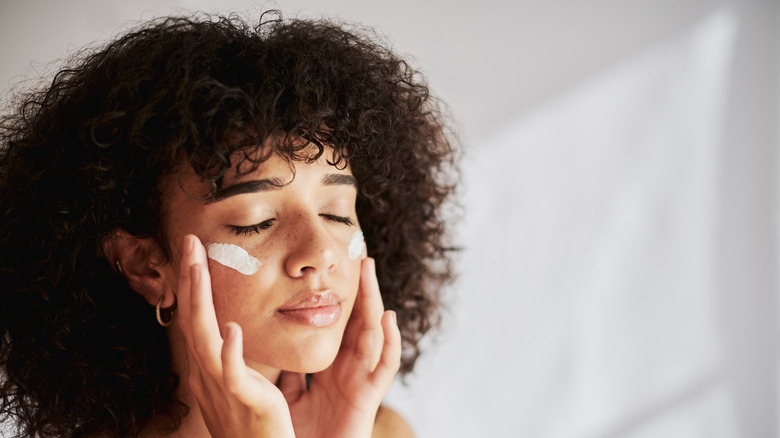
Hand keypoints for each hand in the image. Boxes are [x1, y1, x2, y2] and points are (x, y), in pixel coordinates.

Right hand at [176, 234, 294, 437]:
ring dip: (200, 300)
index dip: (194, 284)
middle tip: (190, 241)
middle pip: (194, 319)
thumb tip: (232, 331)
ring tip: (199, 267)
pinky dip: (228, 351)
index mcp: (210, 367)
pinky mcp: (243, 402)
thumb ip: (234, 358)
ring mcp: (221, 388)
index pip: (198, 317)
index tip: (195, 251)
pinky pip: (232, 374)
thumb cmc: (252, 426)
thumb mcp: (238, 385)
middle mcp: (208, 374)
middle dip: (190, 279)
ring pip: (204, 338)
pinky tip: (230, 328)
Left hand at [280, 257, 402, 437]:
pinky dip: (390, 342)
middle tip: (359, 256)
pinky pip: (384, 367)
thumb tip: (263, 348)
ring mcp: (361, 382)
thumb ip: (284, 373)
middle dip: (360, 290)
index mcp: (329, 370)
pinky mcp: (368, 398)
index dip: (339, 299)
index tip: (335, 269)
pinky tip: (388, 318)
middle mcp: (348, 371)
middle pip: (357, 322)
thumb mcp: (287, 396)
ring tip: (370, 272)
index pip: (337, 326)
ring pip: (372, 334)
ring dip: (373, 301)